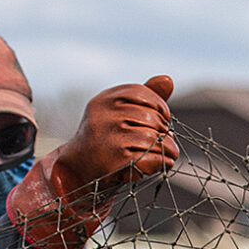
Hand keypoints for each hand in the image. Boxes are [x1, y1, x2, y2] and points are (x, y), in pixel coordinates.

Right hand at [5, 76, 177, 248]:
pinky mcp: (116, 160)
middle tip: (161, 141)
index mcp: (104, 99)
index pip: (144, 94)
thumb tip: (168, 79)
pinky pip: (154, 159)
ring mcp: (108, 137)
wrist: (80, 169)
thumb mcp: (120, 112)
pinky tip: (158, 165)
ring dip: (169, 149)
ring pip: (156, 139)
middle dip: (164, 131)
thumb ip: (145, 97)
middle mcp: (103, 115)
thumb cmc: (107, 138)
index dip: (160, 108)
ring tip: (164, 154)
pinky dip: (163, 163)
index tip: (161, 121)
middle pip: (153, 118)